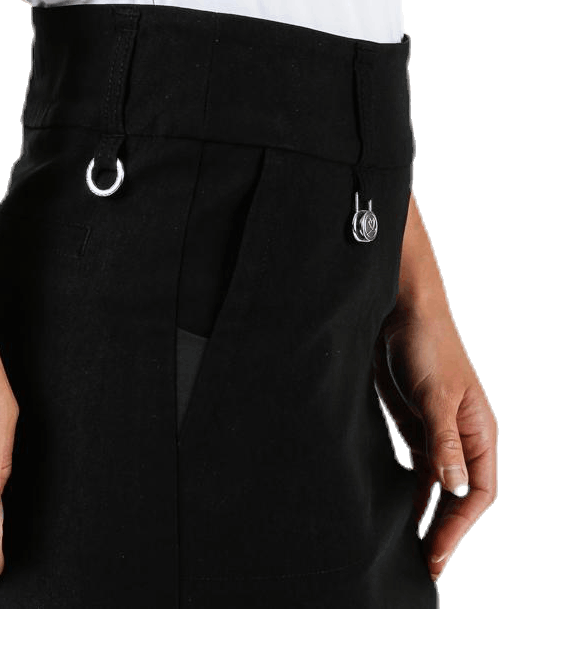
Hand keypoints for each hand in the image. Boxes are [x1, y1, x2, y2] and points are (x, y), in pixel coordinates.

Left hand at [373, 304, 497, 581]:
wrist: (402, 315)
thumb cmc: (430, 348)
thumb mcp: (436, 394)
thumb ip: (443, 441)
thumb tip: (455, 488)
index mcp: (480, 434)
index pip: (478, 493)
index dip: (460, 526)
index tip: (437, 551)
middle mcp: (462, 441)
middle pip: (459, 498)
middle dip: (445, 531)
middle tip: (423, 565)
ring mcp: (438, 436)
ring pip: (437, 489)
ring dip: (427, 518)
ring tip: (412, 551)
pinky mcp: (414, 429)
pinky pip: (416, 471)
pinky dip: (410, 494)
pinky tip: (400, 515)